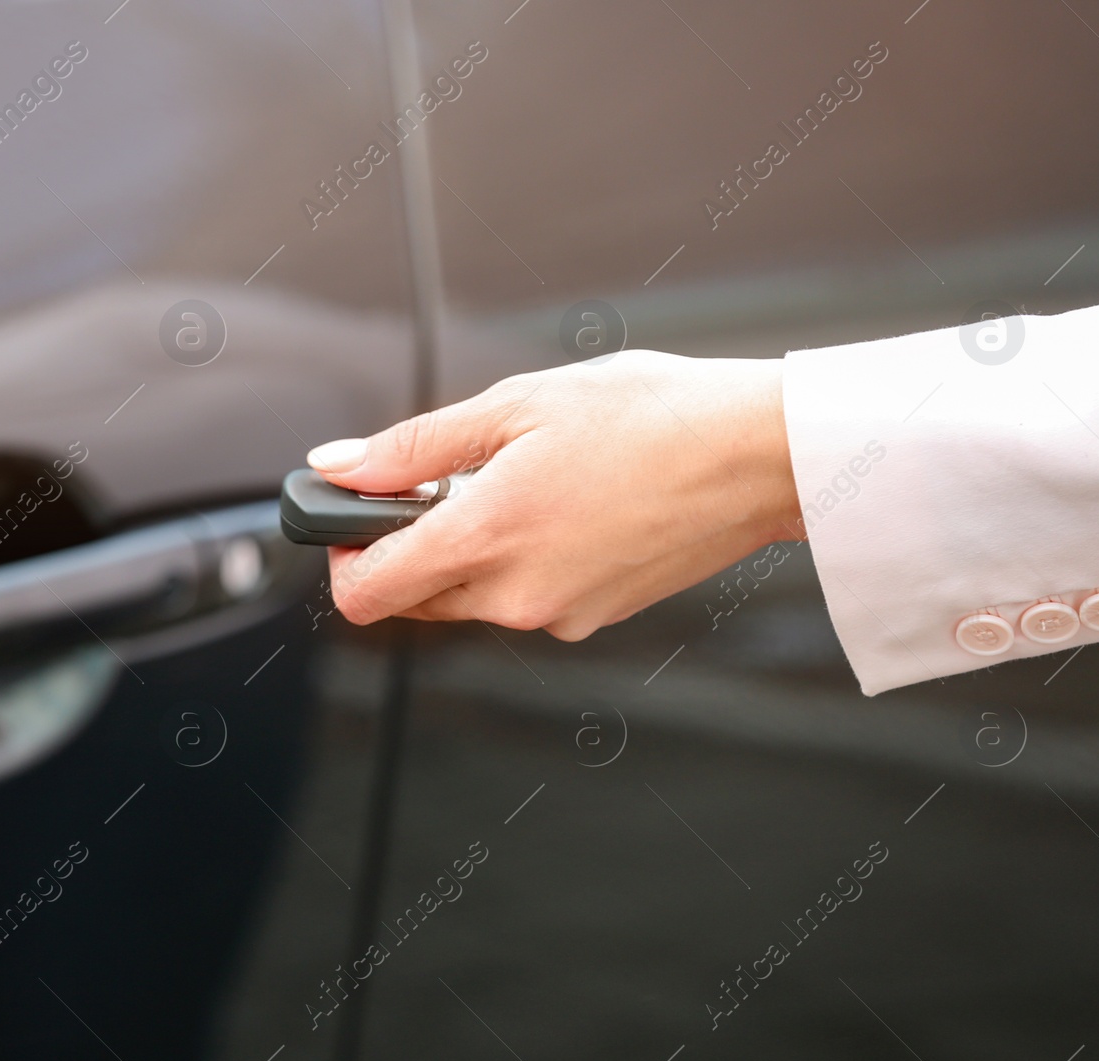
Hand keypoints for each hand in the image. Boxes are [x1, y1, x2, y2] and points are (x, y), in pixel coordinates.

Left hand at [305, 351, 802, 639]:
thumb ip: (414, 447)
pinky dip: (523, 561)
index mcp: (486, 539)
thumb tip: (340, 467)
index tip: (353, 517)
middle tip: (443, 485)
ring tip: (525, 482)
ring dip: (471, 552)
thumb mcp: (516, 405)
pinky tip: (566, 506)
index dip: (341, 557)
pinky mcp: (593, 618)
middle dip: (406, 548)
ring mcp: (558, 615)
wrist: (758, 455)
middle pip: (413, 600)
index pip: (366, 595)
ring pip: (471, 599)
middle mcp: (517, 596)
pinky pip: (526, 598)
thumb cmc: (653, 416)